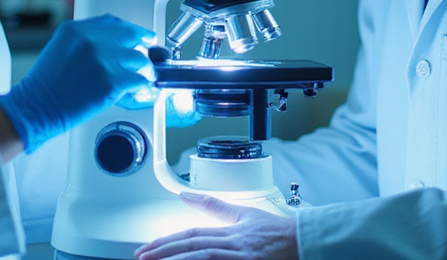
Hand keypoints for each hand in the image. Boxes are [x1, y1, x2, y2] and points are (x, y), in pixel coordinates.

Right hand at [0, 14, 151, 152]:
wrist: (37, 107)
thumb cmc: (46, 84)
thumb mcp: (60, 48)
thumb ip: (85, 40)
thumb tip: (111, 43)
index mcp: (77, 29)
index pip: (114, 22)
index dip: (131, 29)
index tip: (140, 35)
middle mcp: (91, 40)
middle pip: (131, 36)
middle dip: (144, 44)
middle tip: (151, 51)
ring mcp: (103, 60)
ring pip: (140, 59)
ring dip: (146, 69)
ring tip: (146, 75)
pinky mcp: (111, 82)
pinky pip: (139, 80)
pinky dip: (145, 86)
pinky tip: (145, 89)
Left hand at [135, 192, 297, 259]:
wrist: (304, 242)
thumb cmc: (276, 233)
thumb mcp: (243, 214)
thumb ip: (214, 206)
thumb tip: (186, 194)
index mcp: (229, 230)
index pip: (191, 234)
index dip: (166, 240)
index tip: (146, 247)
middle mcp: (233, 244)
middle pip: (192, 247)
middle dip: (164, 252)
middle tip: (141, 257)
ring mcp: (241, 258)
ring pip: (203, 258)